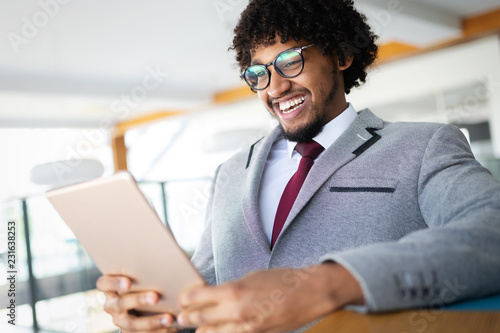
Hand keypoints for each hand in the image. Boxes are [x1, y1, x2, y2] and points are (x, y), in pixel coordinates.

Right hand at [96, 275, 177, 331]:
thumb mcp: (144, 273)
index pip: (104, 283)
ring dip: (151, 321)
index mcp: (111, 286)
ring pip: (131, 323)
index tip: (128, 283)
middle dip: (138, 300)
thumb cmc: (148, 279)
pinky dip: (157, 331)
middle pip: (120, 303)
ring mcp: (120, 320)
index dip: (114, 283)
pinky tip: (172, 327)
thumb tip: (163, 252)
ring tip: (169, 318)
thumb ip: (146, 267)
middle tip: (155, 297)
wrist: (150, 302)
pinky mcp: (129, 332)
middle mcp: (112, 304)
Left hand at [176, 263, 363, 332]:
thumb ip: (230, 289)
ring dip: (203, 329)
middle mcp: (237, 312)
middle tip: (181, 317)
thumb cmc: (282, 279)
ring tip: (198, 325)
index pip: (197, 298)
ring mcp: (247, 328)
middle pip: (200, 320)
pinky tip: (219, 329)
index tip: (182, 299)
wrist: (310, 293)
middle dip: (187, 318)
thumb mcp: (251, 276)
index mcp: (234, 291)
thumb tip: (213, 296)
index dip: (186, 300)